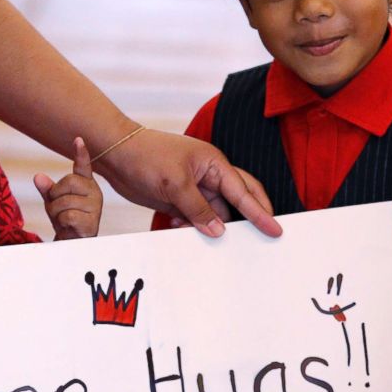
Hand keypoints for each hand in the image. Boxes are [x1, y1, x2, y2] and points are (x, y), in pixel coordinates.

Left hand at [34, 137, 102, 239]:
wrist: (72, 242)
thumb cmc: (65, 218)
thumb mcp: (53, 201)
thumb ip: (47, 189)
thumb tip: (38, 177)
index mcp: (85, 183)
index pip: (83, 166)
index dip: (81, 153)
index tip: (78, 140)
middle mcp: (94, 192)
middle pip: (68, 182)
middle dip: (55, 196)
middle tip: (57, 208)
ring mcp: (95, 207)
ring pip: (65, 201)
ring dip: (56, 213)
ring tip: (63, 220)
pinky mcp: (92, 222)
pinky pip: (68, 215)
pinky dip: (62, 222)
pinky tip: (69, 226)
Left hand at [95, 128, 281, 237]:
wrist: (115, 153)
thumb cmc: (146, 155)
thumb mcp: (175, 184)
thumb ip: (198, 209)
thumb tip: (218, 230)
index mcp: (215, 164)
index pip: (244, 192)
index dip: (260, 213)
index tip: (275, 229)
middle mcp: (209, 175)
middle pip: (238, 200)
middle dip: (248, 219)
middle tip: (263, 238)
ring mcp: (195, 188)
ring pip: (215, 213)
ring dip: (210, 226)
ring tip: (201, 235)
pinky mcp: (180, 199)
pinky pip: (196, 218)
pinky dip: (192, 226)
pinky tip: (178, 227)